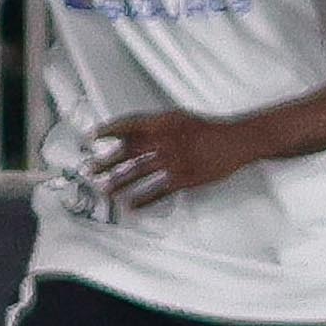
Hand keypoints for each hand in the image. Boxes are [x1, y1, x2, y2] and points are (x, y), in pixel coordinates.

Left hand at [86, 111, 257, 208]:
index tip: (91, 136)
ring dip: (119, 183)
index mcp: (163, 122)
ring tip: (105, 191)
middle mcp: (165, 140)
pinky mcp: (184, 179)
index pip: (129, 125)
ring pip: (139, 173)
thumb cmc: (207, 129)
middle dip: (107, 162)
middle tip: (90, 170)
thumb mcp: (179, 119)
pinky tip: (131, 207)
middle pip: (129, 152)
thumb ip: (155, 126)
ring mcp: (174, 160)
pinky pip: (158, 192)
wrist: (235, 141)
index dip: (108, 130)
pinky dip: (143, 200)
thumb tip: (128, 136)